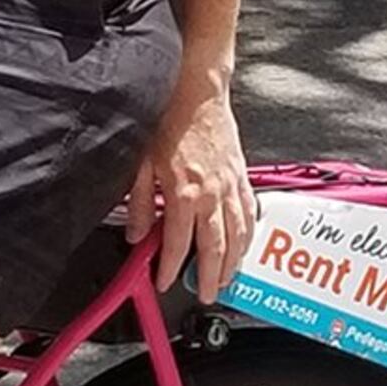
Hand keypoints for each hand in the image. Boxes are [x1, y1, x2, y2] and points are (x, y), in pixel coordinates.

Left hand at [123, 78, 253, 299]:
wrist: (197, 91)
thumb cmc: (169, 119)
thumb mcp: (141, 163)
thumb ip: (141, 204)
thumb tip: (136, 234)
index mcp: (184, 193)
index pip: (178, 244)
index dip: (170, 268)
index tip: (163, 282)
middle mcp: (211, 194)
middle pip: (215, 247)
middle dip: (211, 276)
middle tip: (206, 294)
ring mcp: (230, 185)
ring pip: (238, 234)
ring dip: (233, 261)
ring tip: (226, 278)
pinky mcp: (241, 175)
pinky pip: (249, 211)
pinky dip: (249, 232)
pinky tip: (245, 242)